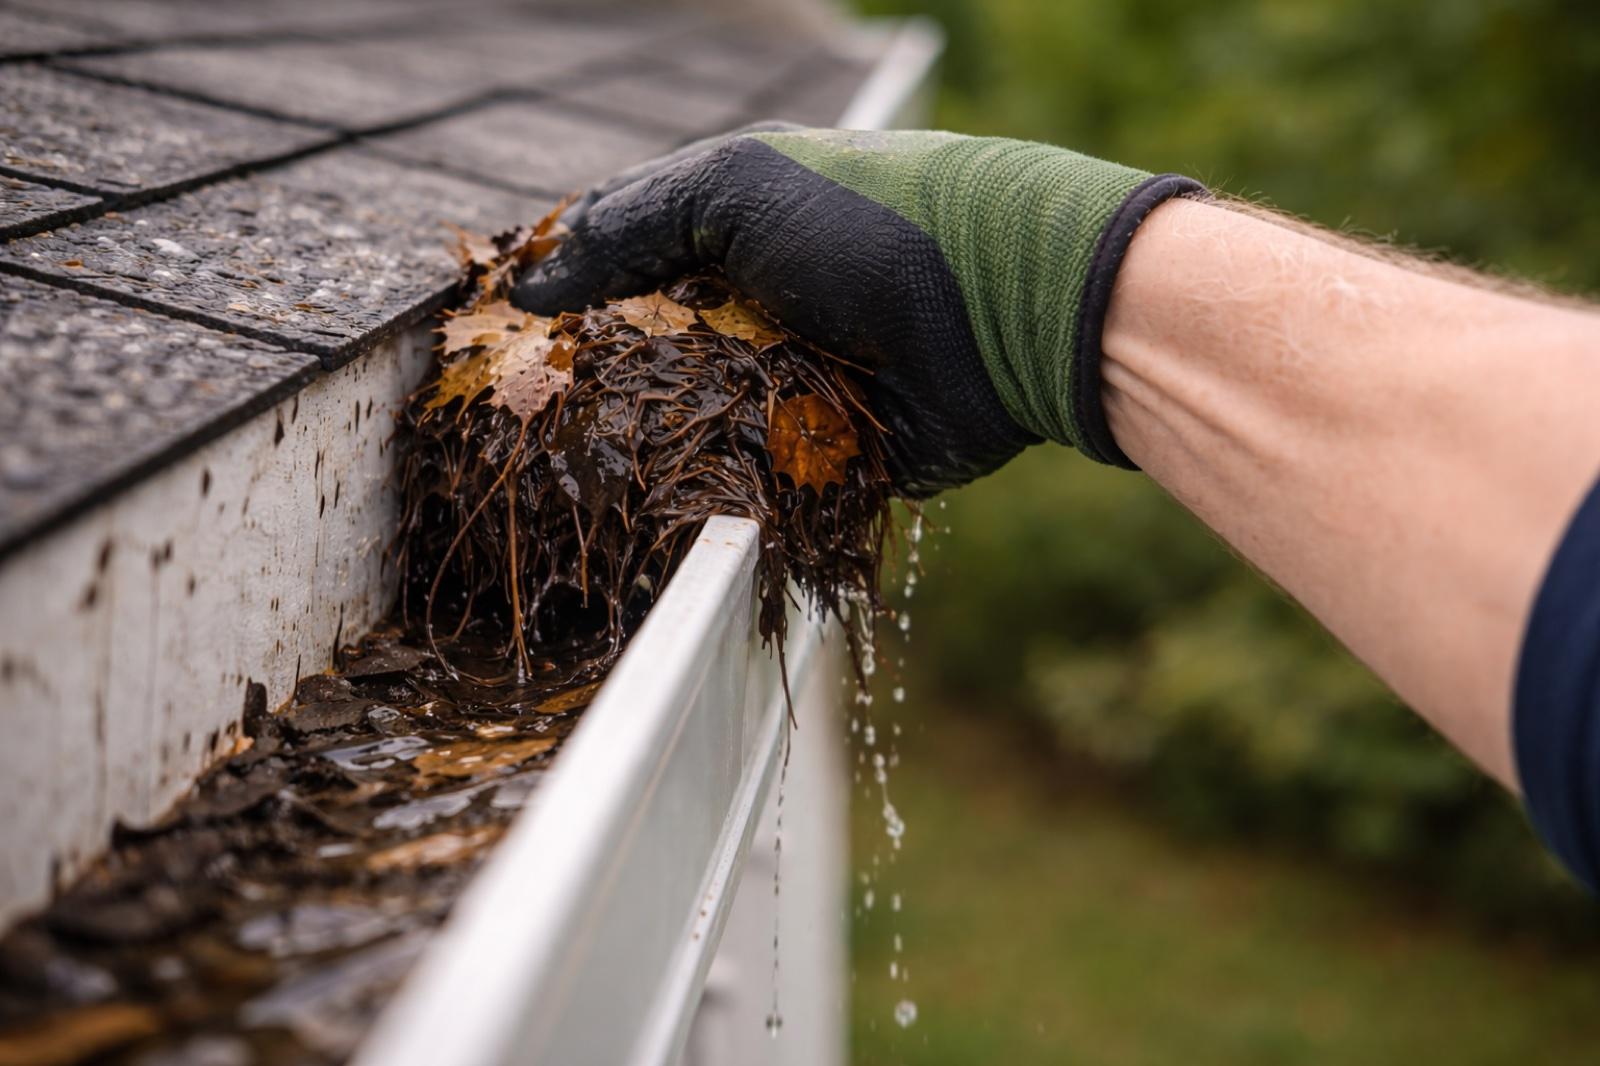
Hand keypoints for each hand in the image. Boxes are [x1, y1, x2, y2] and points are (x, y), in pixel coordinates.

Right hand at [512, 124, 1200, 493]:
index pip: (618, 269)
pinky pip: (747, 485)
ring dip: (650, 447)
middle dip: (596, 389)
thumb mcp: (736, 185)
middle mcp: (750, 309)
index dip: (562, 305)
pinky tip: (658, 512)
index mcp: (726, 233)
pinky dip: (713, 495)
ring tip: (578, 477)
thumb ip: (628, 225)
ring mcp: (784, 386)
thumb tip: (530, 287)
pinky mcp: (820, 456)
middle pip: (643, 358)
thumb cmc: (872, 225)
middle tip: (533, 421)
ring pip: (686, 429)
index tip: (502, 345)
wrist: (1006, 312)